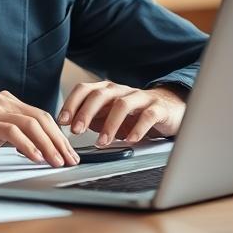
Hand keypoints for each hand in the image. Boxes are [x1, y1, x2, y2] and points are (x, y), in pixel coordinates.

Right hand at [0, 90, 79, 167]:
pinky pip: (12, 132)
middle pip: (41, 119)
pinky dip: (28, 146)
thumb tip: (39, 149)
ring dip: (48, 145)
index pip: (42, 117)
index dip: (58, 136)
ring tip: (57, 162)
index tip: (69, 154)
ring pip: (31, 124)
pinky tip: (36, 158)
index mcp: (7, 103)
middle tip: (70, 160)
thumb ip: (14, 136)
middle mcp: (3, 101)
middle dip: (59, 142)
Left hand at [57, 81, 186, 145]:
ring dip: (109, 124)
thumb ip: (92, 118)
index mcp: (107, 90)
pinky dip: (137, 128)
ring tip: (101, 142)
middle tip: (76, 131)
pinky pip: (147, 116)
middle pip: (100, 94)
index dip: (71, 103)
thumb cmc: (135, 113)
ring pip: (122, 104)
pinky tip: (130, 141)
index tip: (62, 121)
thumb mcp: (109, 115)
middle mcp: (122, 90)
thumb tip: (68, 126)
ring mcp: (141, 98)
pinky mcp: (159, 108)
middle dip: (85, 112)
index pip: (85, 89)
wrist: (170, 108)